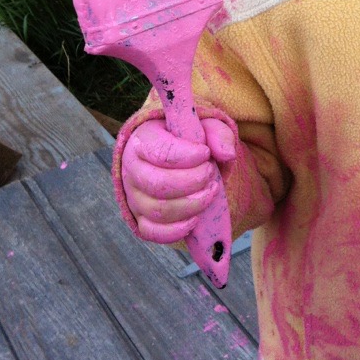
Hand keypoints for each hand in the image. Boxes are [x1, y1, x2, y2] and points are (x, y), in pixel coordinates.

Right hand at [121, 118, 235, 244]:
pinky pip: (152, 232)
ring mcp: (134, 197)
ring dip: (191, 204)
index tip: (206, 154)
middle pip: (157, 184)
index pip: (160, 152)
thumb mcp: (204, 127)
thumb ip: (218, 134)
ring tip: (210, 191)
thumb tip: (227, 154)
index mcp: (143, 140)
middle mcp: (132, 170)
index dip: (187, 156)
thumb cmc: (188, 141)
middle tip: (210, 173)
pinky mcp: (140, 219)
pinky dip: (176, 230)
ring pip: (157, 210)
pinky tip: (196, 218)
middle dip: (192, 182)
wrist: (175, 160)